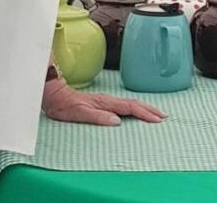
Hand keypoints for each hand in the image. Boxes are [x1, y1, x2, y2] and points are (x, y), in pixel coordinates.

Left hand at [42, 79, 166, 125]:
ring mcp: (106, 100)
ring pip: (130, 103)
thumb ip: (97, 117)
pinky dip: (135, 108)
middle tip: (163, 116)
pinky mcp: (102, 102)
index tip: (157, 120)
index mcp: (105, 103)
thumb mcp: (78, 113)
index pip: (130, 107)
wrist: (53, 94)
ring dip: (145, 108)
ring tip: (156, 113)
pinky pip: (124, 105)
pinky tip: (136, 112)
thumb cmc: (64, 106)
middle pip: (134, 103)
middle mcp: (108, 100)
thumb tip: (117, 121)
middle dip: (150, 109)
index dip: (144, 113)